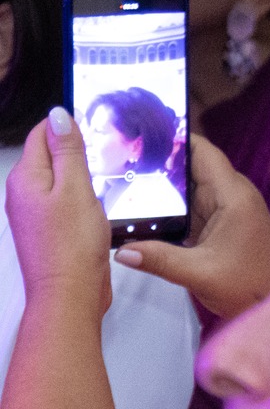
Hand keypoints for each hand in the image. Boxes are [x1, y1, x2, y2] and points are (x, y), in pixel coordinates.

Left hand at [4, 111, 111, 318]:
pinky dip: (82, 194)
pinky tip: (98, 202)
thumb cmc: (72, 245)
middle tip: (106, 156)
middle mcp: (24, 194)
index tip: (98, 126)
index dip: (69, 125)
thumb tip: (59, 115)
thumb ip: (68, 150)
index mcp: (26, 178)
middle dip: (78, 150)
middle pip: (50, 154)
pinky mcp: (48, 227)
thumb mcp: (76, 187)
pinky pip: (64, 198)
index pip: (43, 132)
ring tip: (105, 180)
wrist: (69, 294)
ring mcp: (34, 212)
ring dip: (82, 173)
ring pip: (59, 176)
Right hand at [113, 136, 269, 319]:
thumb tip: (121, 251)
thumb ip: (160, 259)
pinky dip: (169, 206)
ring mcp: (225, 210)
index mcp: (233, 195)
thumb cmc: (250, 285)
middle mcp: (231, 195)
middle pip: (192, 168)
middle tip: (119, 156)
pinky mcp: (218, 226)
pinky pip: (190, 208)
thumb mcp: (200, 272)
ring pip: (188, 188)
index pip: (204, 152)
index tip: (144, 128)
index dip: (177, 138)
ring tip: (121, 178)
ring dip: (162, 185)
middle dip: (160, 161)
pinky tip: (140, 208)